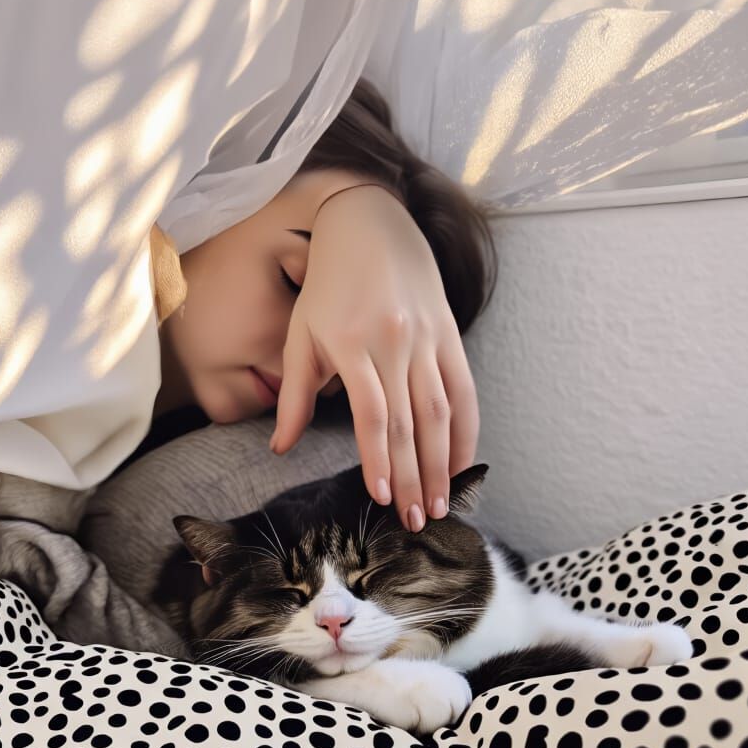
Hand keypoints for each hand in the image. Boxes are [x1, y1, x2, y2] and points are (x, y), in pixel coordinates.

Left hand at [269, 184, 479, 531]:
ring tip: (441, 504)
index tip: (382, 497)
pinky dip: (467, 428)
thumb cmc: (328, 285)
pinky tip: (464, 462)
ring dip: (443, 462)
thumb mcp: (302, 334)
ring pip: (441, 410)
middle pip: (410, 422)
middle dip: (414, 476)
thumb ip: (296, 395)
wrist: (371, 224)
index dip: (378, 457)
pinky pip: (463, 388)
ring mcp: (427, 338)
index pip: (372, 412)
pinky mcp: (449, 334)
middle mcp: (395, 343)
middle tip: (416, 522)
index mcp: (352, 344)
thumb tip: (280, 449)